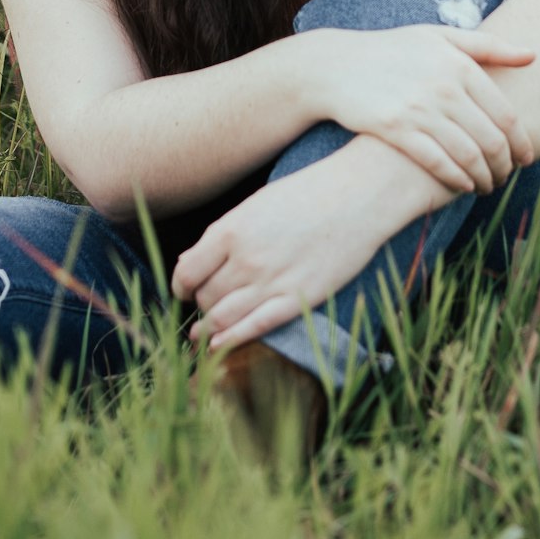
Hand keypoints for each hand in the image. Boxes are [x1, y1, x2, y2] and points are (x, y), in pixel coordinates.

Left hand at [171, 153, 398, 350]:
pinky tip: (218, 345)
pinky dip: (231, 339)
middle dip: (200, 304)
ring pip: (223, 317)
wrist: (359, 195)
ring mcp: (272, 282)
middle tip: (203, 305)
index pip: (187, 272)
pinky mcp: (298, 299)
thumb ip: (222, 234)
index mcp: (231, 230)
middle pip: (206, 297)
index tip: (183, 290)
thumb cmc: (307, 193)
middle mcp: (246, 259)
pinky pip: (255, 327)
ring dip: (209, 327)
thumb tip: (186, 263)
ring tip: (203, 332)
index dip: (180, 286)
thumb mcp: (256, 204)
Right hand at [298, 21, 536, 195]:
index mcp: (460, 64)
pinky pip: (437, 162)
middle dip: (504, 166)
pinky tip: (462, 186)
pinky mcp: (396, 129)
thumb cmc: (394, 50)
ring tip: (487, 186)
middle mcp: (444, 87)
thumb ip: (488, 47)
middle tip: (506, 178)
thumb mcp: (440, 37)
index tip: (525, 158)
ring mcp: (419, 109)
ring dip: (484, 178)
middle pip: (491, 140)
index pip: (506, 114)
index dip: (521, 143)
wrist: (337, 65)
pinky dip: (456, 178)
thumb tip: (534, 55)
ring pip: (468, 155)